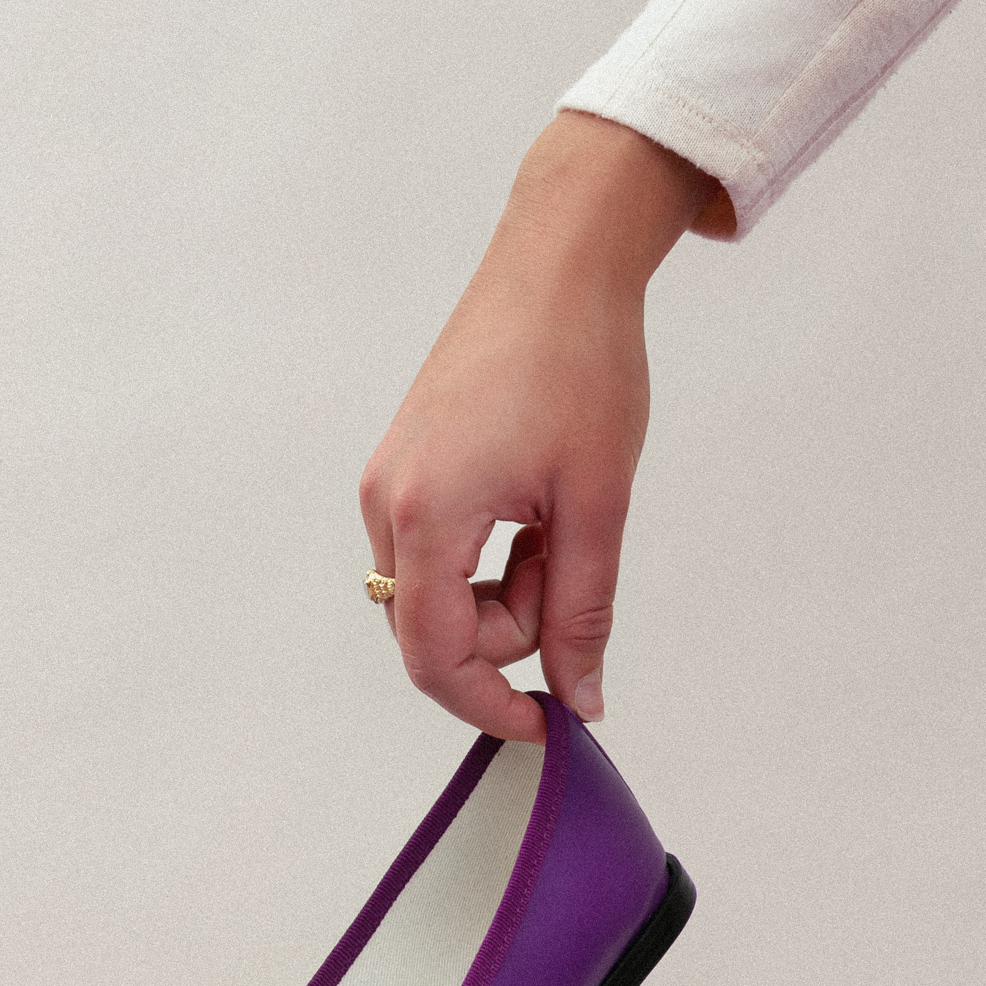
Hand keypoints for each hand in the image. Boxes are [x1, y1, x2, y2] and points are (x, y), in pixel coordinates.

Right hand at [360, 112, 728, 738]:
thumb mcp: (597, 505)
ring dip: (503, 595)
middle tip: (573, 574)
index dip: (490, 705)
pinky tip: (533, 512)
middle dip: (507, 636)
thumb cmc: (579, 362)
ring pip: (437, 596)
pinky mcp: (404, 467)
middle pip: (433, 633)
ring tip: (560, 527)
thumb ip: (583, 614)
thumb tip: (582, 698)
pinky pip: (437, 554)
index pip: (435, 657)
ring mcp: (389, 481)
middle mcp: (388, 501)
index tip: (547, 722)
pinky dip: (488, 561)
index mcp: (428, 513)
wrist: (558, 263)